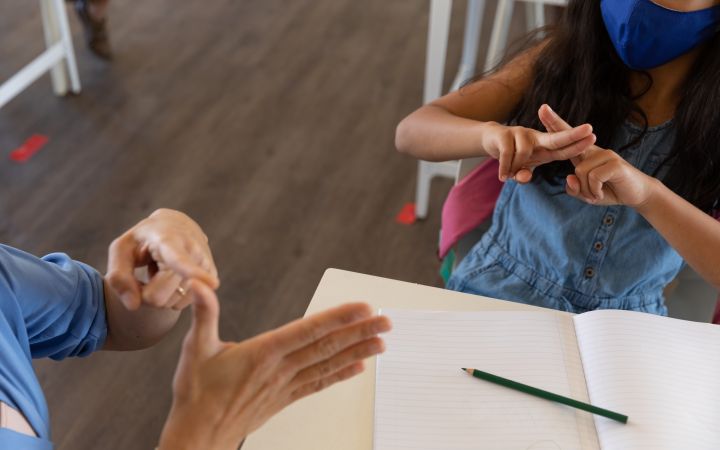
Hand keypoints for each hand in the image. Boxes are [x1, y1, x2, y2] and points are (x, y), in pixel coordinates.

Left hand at [106, 209, 218, 310]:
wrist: (175, 226)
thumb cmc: (143, 239)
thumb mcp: (121, 250)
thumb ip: (118, 277)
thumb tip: (133, 305)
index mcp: (168, 239)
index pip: (179, 259)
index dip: (191, 271)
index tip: (212, 283)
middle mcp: (193, 251)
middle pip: (158, 297)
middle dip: (146, 293)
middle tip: (147, 272)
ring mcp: (205, 264)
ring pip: (171, 303)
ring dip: (161, 294)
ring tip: (163, 270)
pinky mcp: (211, 277)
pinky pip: (183, 304)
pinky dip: (174, 296)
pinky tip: (174, 276)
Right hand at [158, 281, 391, 449]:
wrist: (198, 437)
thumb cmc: (196, 394)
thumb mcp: (195, 349)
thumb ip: (203, 314)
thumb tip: (198, 286)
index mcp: (263, 353)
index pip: (309, 330)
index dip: (338, 317)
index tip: (363, 307)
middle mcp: (281, 369)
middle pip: (327, 347)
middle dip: (359, 332)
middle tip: (386, 321)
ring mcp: (285, 386)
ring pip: (328, 365)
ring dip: (357, 352)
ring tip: (382, 343)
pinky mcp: (284, 399)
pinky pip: (318, 384)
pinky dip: (340, 375)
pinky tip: (358, 368)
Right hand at [478, 120, 595, 182]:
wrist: (491, 140)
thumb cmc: (512, 155)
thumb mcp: (520, 168)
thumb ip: (523, 175)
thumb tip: (522, 176)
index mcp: (544, 147)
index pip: (563, 148)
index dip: (577, 144)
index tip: (593, 137)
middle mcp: (535, 138)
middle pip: (556, 138)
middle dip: (572, 135)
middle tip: (589, 129)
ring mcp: (520, 133)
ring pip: (524, 152)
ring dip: (515, 166)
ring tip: (507, 175)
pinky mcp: (504, 134)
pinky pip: (507, 153)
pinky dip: (505, 167)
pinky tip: (503, 177)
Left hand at [538, 104, 656, 206]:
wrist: (638, 195)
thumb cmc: (610, 191)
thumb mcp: (588, 194)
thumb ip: (575, 189)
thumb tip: (569, 177)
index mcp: (585, 155)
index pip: (567, 138)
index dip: (555, 125)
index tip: (542, 110)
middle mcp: (594, 150)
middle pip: (570, 136)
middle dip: (555, 122)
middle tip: (542, 107)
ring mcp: (605, 154)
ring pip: (579, 171)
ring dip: (586, 190)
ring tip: (596, 194)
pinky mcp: (614, 163)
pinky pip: (593, 176)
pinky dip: (594, 190)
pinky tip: (601, 194)